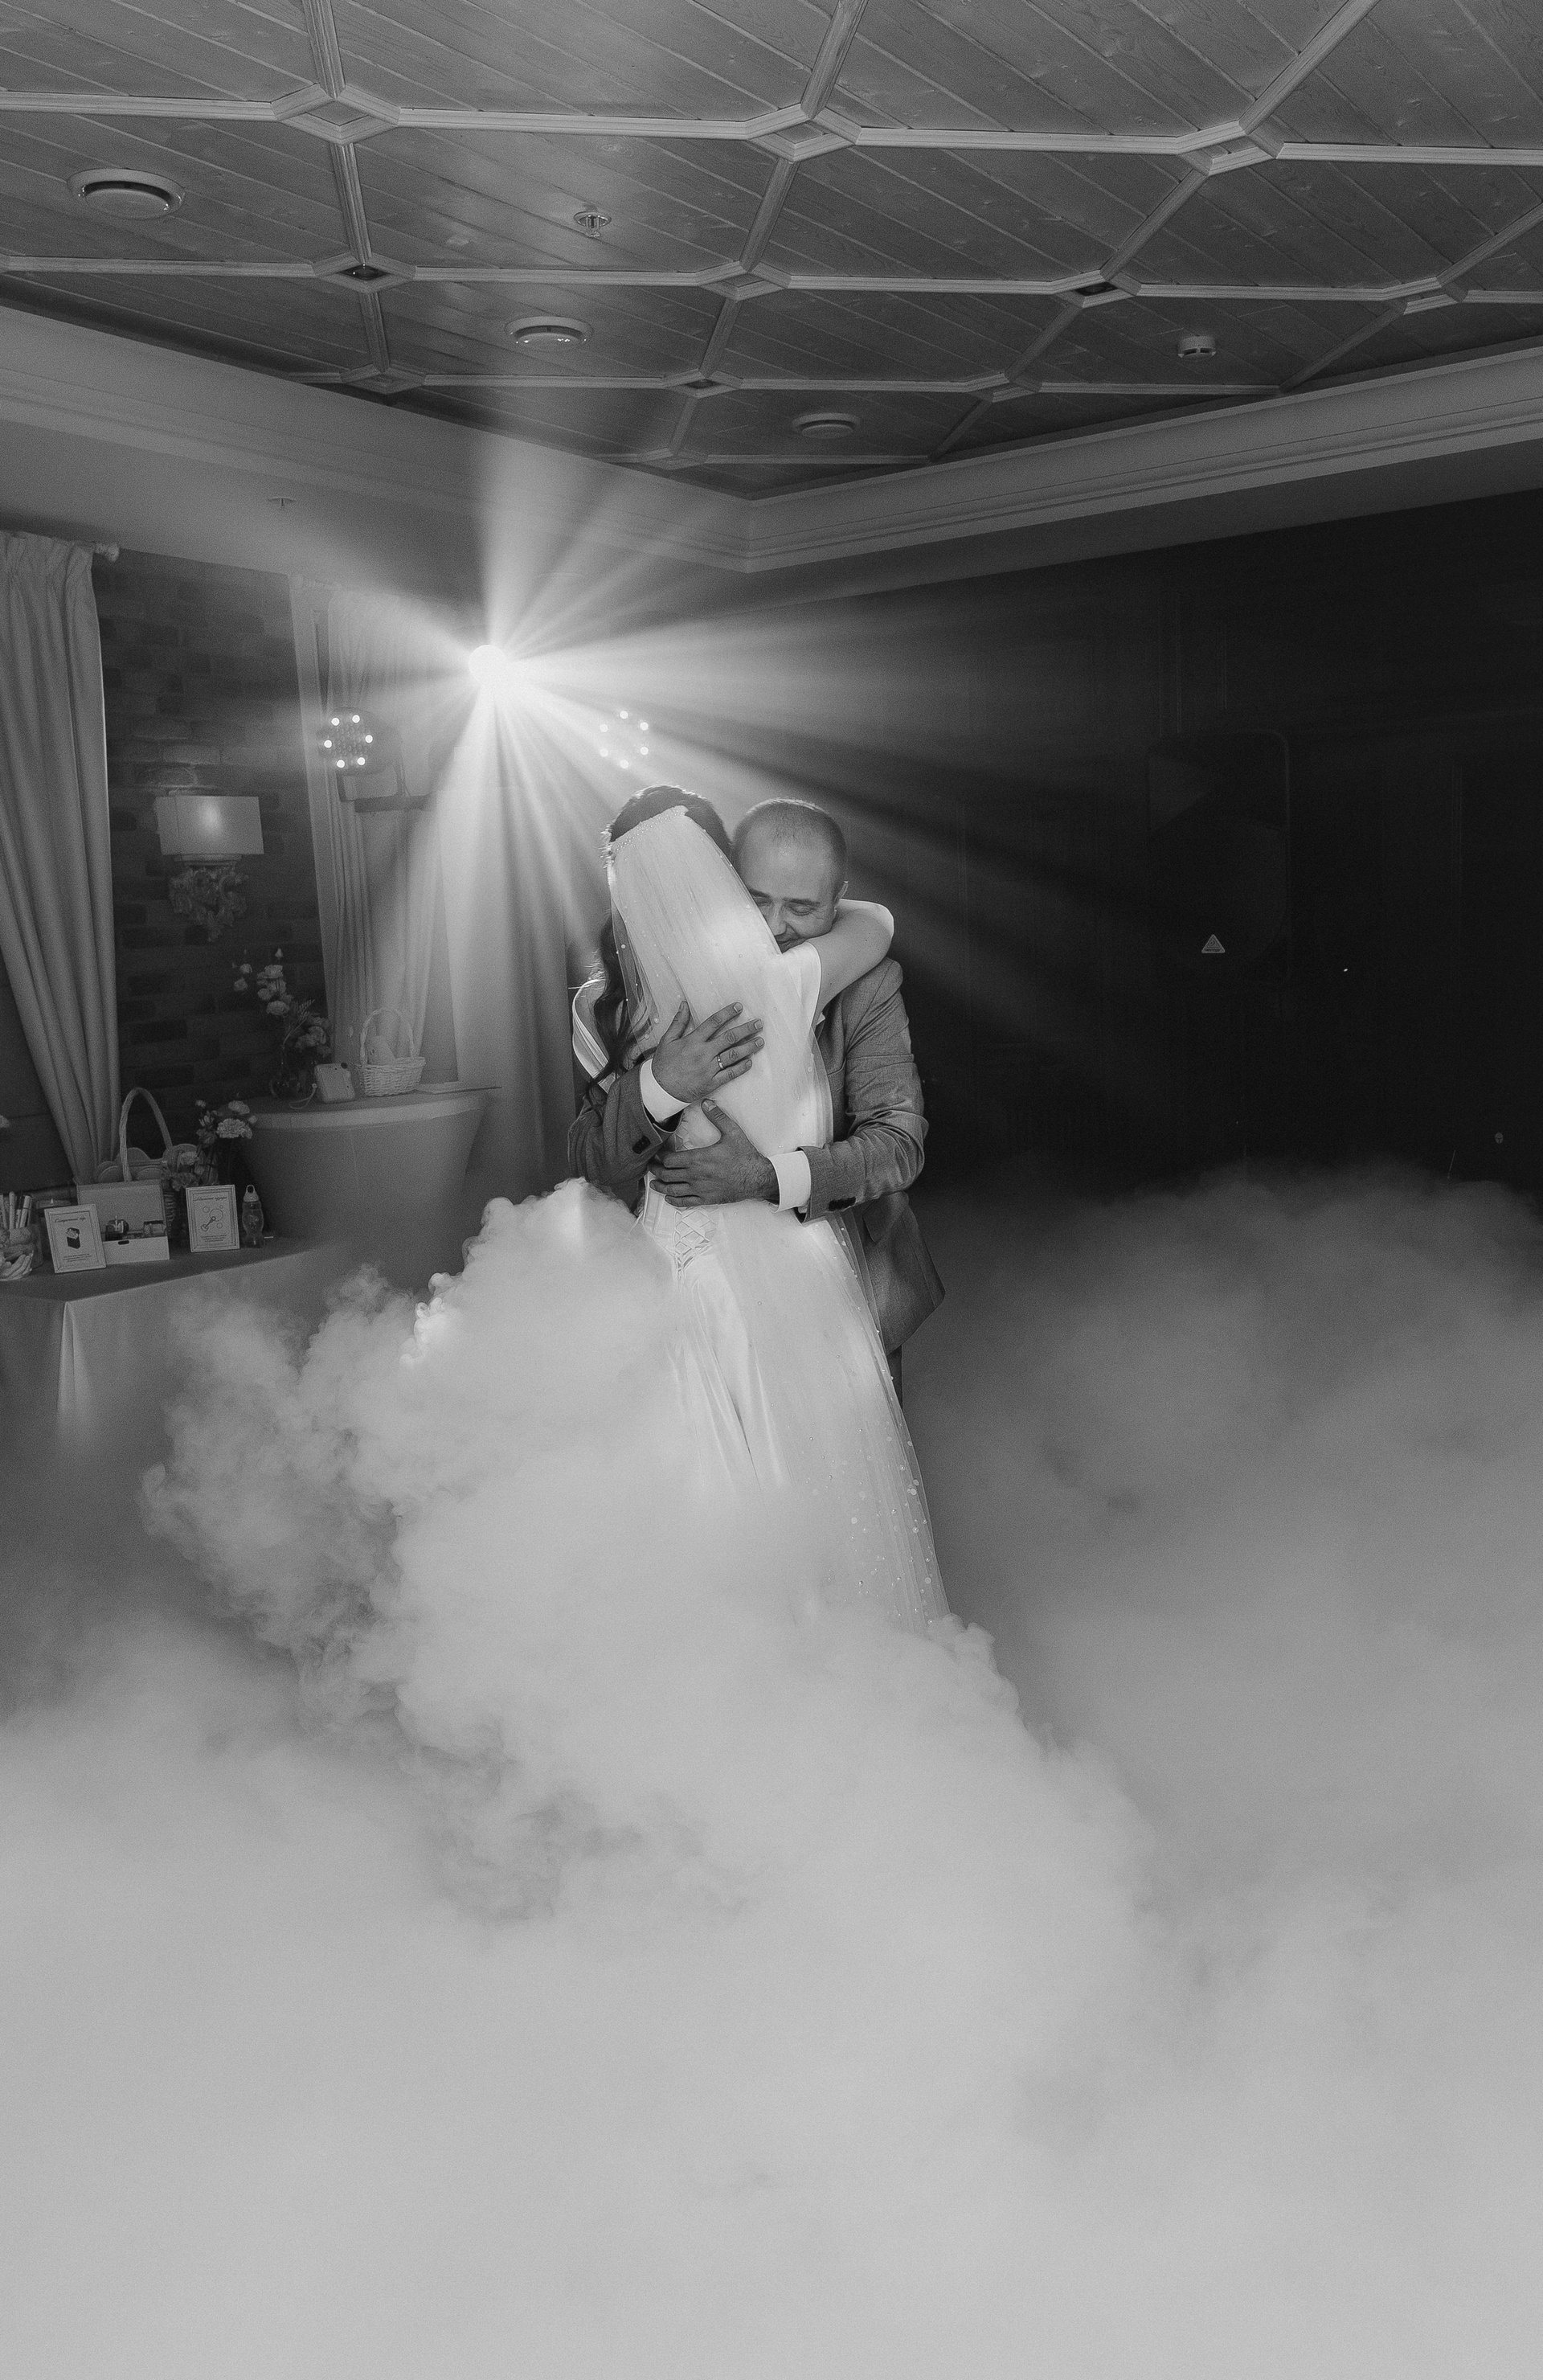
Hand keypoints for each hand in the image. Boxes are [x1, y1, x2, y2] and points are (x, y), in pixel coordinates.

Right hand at [650, 1001, 763, 1106]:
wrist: (660, 1090)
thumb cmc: (663, 1064)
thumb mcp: (667, 1040)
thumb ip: (678, 1022)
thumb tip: (684, 1004)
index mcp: (693, 1041)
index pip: (714, 1022)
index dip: (728, 1013)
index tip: (739, 1007)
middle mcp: (703, 1053)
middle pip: (729, 1038)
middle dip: (746, 1029)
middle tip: (759, 1023)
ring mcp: (708, 1069)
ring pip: (733, 1055)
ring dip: (748, 1047)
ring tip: (760, 1041)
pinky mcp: (711, 1083)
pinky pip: (729, 1074)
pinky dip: (741, 1068)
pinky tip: (750, 1062)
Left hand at [655, 1104, 777, 1207]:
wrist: (758, 1178)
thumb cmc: (745, 1157)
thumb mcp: (732, 1133)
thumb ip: (717, 1117)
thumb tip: (706, 1103)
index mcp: (698, 1159)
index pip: (669, 1160)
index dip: (660, 1157)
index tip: (657, 1154)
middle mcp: (695, 1176)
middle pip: (666, 1175)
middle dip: (655, 1170)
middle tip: (651, 1167)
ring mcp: (699, 1189)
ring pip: (672, 1190)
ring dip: (660, 1187)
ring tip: (654, 1183)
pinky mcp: (706, 1199)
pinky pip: (684, 1202)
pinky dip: (673, 1200)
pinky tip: (669, 1198)